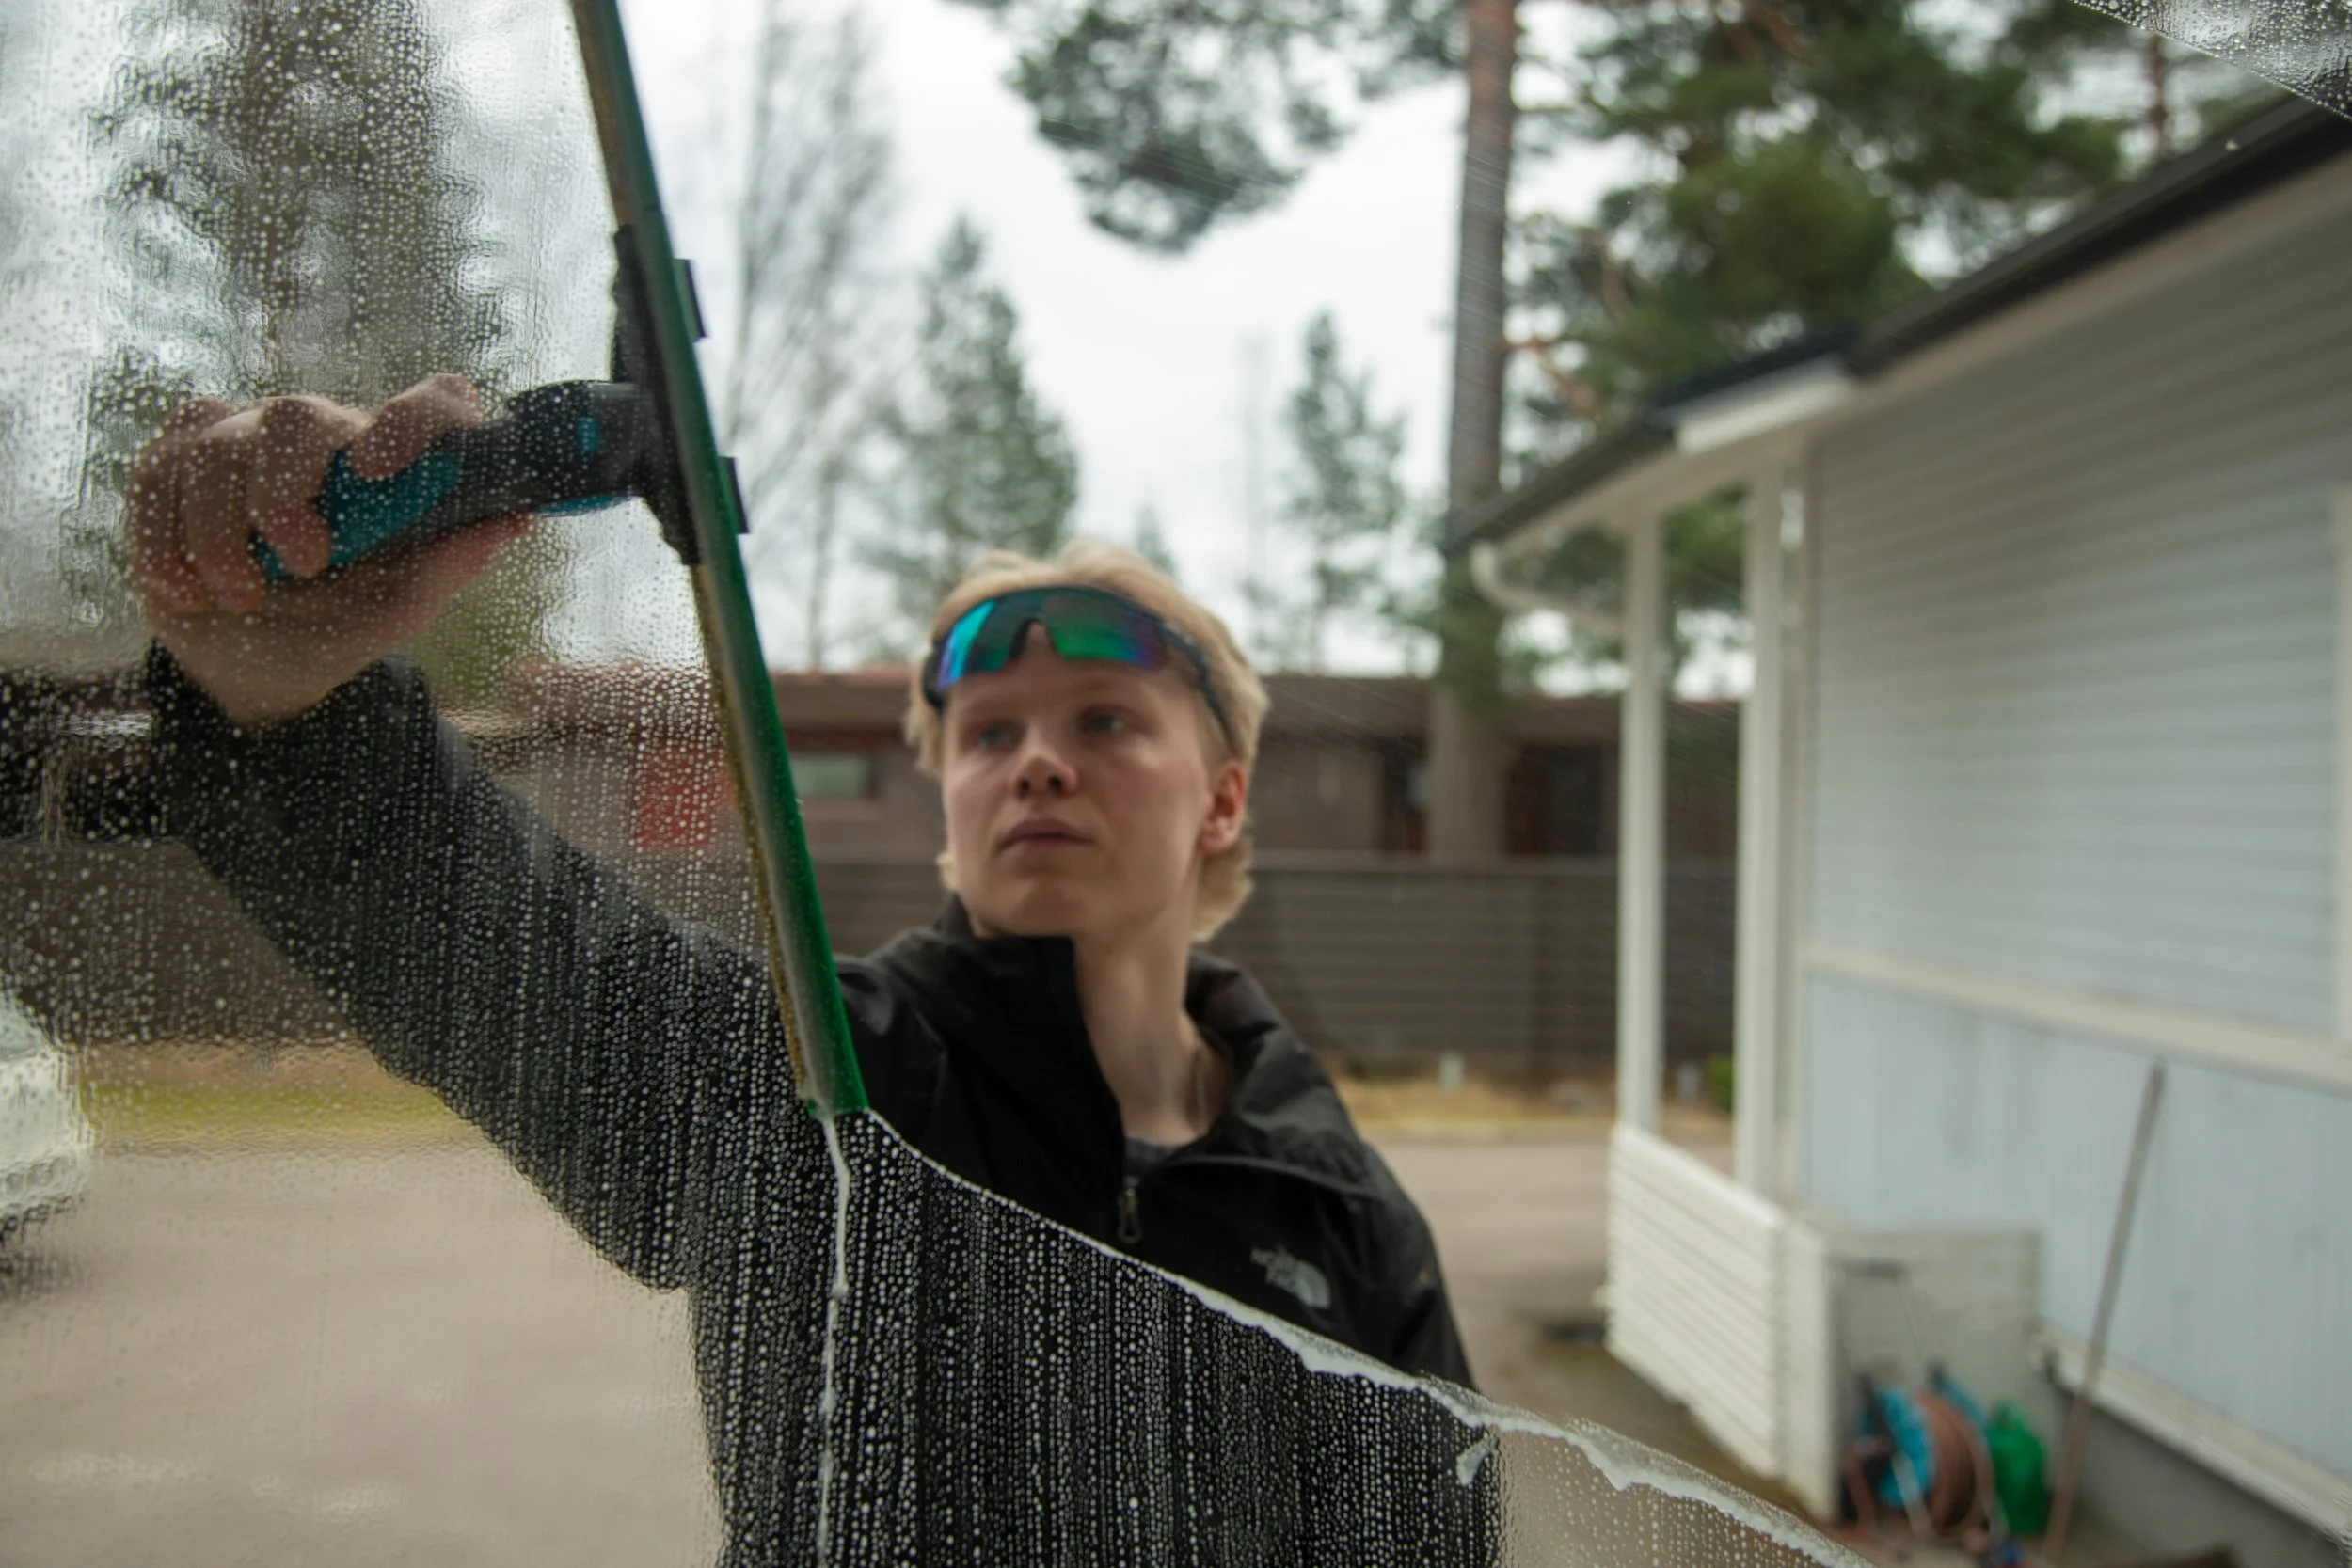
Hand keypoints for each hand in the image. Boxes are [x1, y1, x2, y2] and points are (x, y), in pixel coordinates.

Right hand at [127, 375, 533, 727]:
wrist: (251, 661)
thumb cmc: (339, 626)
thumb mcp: (398, 610)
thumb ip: (451, 565)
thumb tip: (512, 520)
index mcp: (394, 463)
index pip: (431, 402)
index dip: (414, 419)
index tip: (377, 469)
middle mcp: (324, 435)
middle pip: (298, 416)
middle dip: (285, 495)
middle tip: (299, 564)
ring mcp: (245, 437)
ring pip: (218, 448)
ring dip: (221, 536)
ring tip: (238, 597)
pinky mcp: (176, 456)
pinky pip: (158, 471)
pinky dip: (165, 540)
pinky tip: (185, 589)